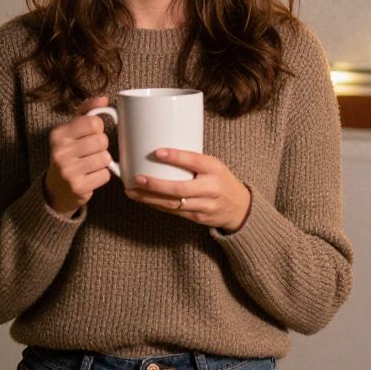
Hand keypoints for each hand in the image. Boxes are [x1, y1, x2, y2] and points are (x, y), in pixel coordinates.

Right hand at [44, 97, 112, 216]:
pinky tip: (90, 176)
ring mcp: (68, 171)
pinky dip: (102, 176)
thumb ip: (87, 112)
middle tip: (90, 152)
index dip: (98, 128)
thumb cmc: (68, 154)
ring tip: (90, 164)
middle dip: (101, 146)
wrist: (56, 188)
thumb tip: (104, 98)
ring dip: (103, 161)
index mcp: (58, 134)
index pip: (94, 122)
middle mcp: (60, 152)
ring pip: (105, 158)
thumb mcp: (72, 130)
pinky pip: (105, 175)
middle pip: (101, 141)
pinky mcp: (78, 187)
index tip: (90, 135)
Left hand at [124, 149, 250, 232]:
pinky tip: (143, 199)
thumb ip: (192, 161)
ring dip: (149, 198)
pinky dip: (156, 205)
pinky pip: (173, 212)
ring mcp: (204, 206)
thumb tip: (159, 151)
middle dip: (156, 185)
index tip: (157, 152)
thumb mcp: (213, 165)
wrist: (239, 207)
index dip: (176, 157)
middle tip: (138, 178)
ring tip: (131, 191)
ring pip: (173, 204)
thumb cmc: (220, 180)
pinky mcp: (197, 218)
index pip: (195, 161)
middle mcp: (211, 188)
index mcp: (215, 169)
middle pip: (180, 188)